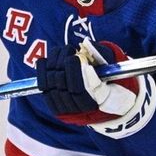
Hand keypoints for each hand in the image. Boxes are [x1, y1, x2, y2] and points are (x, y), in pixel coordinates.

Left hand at [36, 38, 155, 137]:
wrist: (108, 104)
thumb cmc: (111, 79)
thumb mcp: (113, 67)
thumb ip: (101, 55)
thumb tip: (86, 44)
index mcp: (100, 103)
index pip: (79, 90)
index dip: (74, 72)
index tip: (75, 56)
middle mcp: (81, 111)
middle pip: (62, 86)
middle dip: (62, 63)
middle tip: (69, 49)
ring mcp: (67, 110)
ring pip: (51, 86)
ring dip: (53, 64)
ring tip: (61, 51)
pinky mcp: (56, 107)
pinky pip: (43, 88)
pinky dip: (42, 72)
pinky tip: (47, 60)